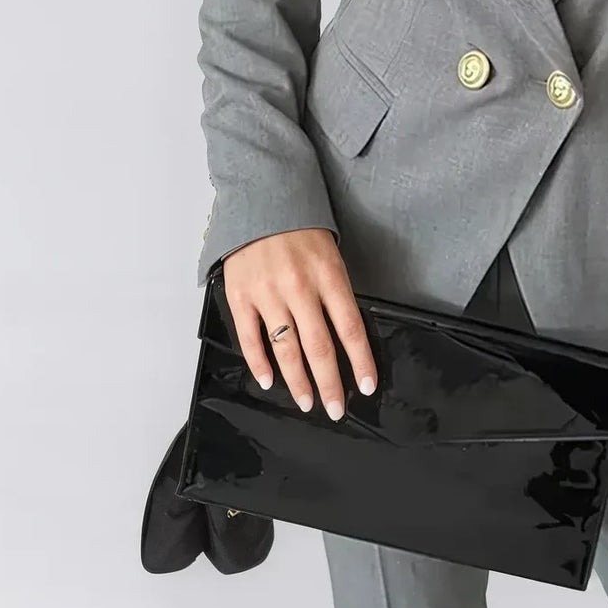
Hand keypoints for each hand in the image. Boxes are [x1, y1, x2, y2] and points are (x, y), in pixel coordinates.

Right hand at [224, 228, 377, 419]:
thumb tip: (345, 336)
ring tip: (308, 402)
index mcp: (328, 276)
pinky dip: (260, 363)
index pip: (349, 328)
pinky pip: (251, 338)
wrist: (262, 199)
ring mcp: (268, 294)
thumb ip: (336, 293)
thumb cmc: (301, 228)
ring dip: (298, 381)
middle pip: (319, 347)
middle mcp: (299, 288)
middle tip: (335, 409)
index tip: (366, 386)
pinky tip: (269, 381)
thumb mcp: (330, 254)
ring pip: (286, 349)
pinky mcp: (241, 296)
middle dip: (330, 384)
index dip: (360, 362)